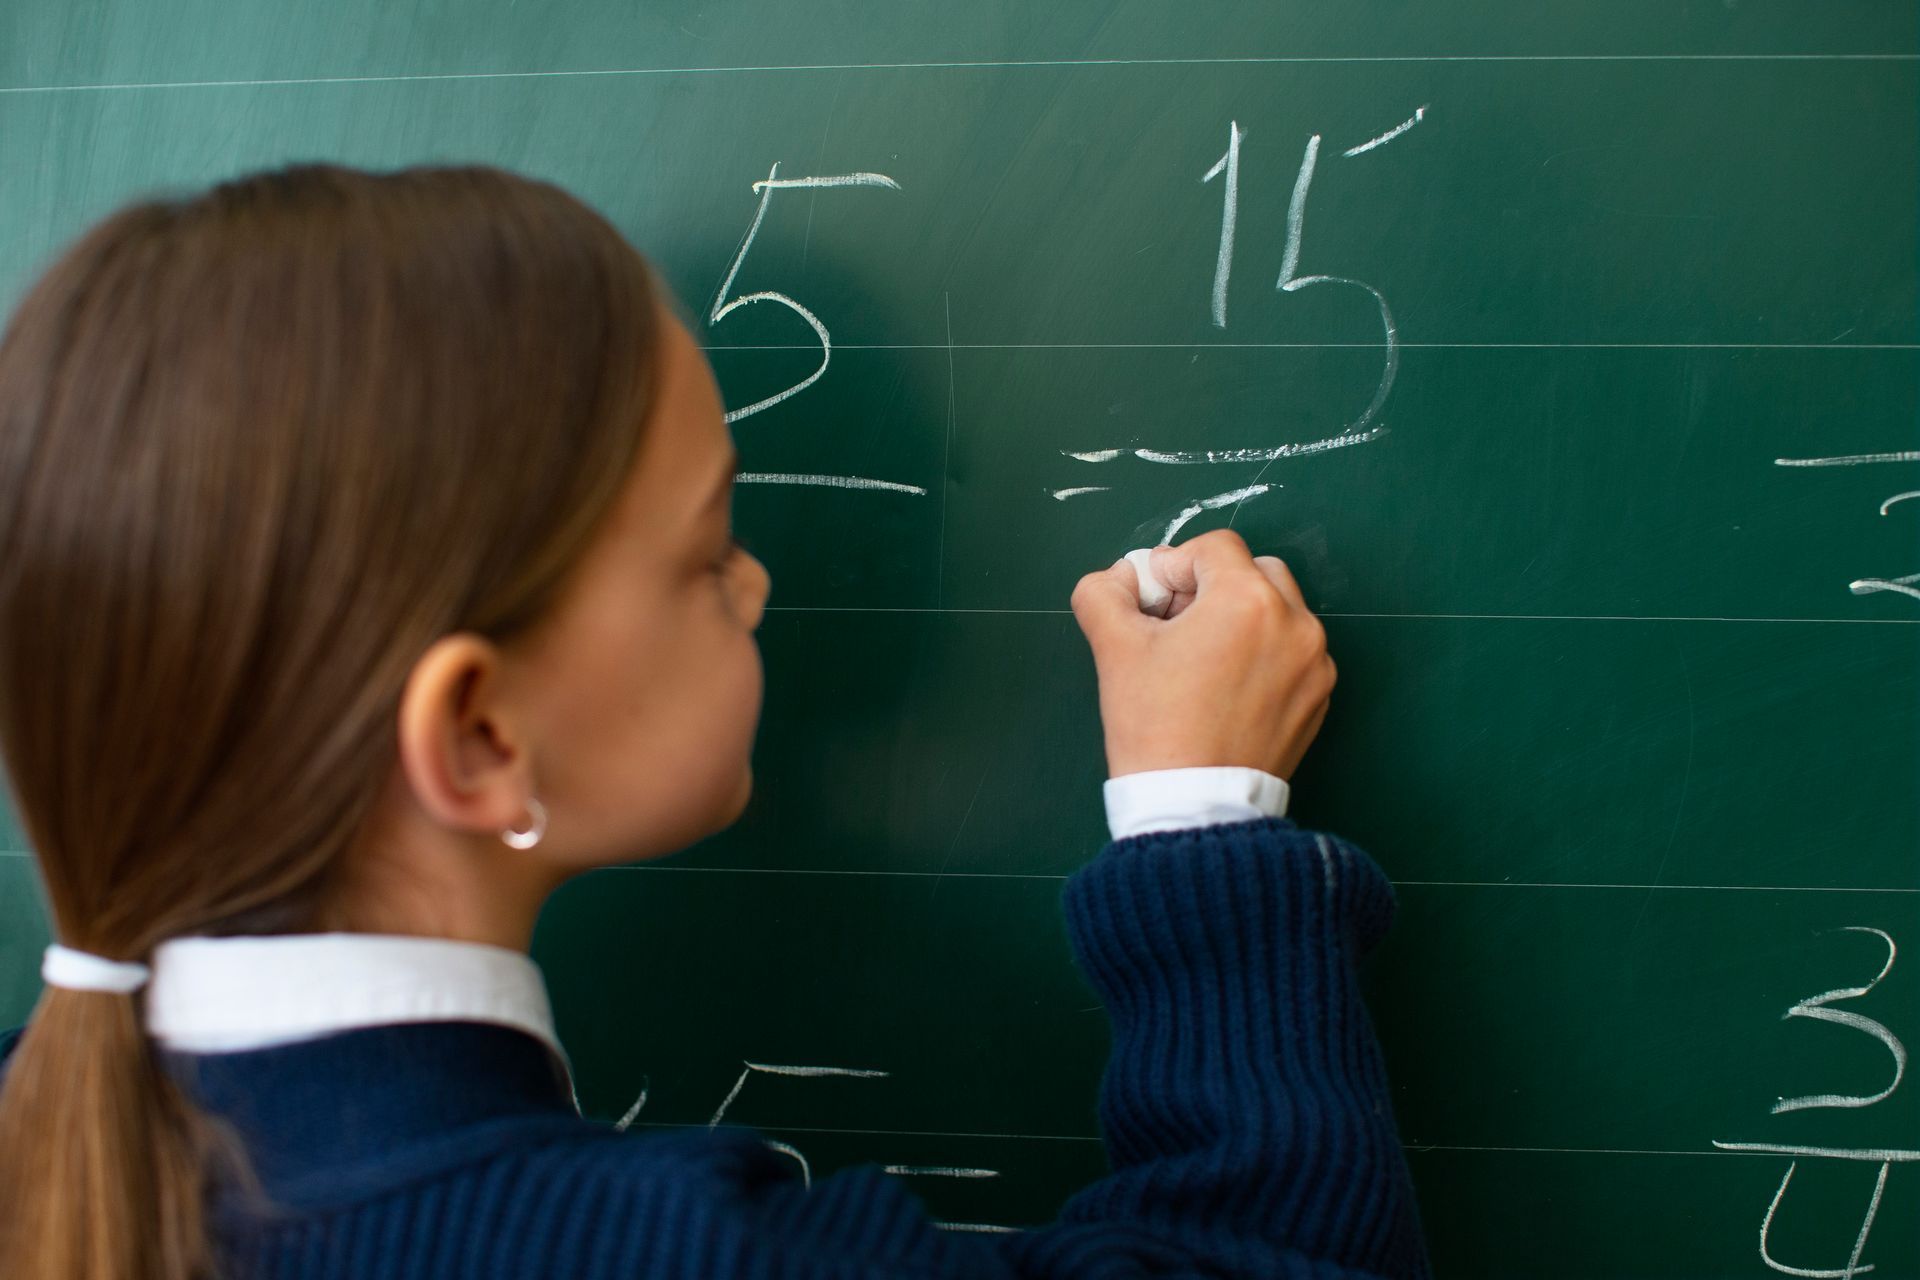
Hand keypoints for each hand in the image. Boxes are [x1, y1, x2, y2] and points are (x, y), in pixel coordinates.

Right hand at [1069, 529, 1335, 779]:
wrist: (1194, 805)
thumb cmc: (1155, 726)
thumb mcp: (1114, 649)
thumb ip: (1104, 593)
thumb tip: (1119, 578)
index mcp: (1248, 600)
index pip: (1213, 548)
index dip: (1174, 567)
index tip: (1152, 603)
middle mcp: (1295, 622)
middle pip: (1253, 571)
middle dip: (1213, 587)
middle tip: (1176, 625)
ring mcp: (1315, 662)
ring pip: (1277, 611)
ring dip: (1241, 618)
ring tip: (1202, 659)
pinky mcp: (1321, 696)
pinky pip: (1292, 652)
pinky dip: (1264, 655)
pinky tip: (1227, 690)